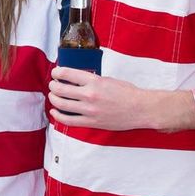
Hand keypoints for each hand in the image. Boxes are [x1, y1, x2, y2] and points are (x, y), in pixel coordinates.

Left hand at [48, 66, 194, 131]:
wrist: (142, 109)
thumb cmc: (127, 93)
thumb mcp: (107, 79)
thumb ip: (90, 79)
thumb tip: (73, 78)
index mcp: (94, 81)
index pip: (66, 73)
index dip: (57, 72)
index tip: (55, 73)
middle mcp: (90, 95)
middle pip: (60, 89)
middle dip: (53, 85)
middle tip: (53, 84)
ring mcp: (90, 110)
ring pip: (61, 104)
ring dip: (53, 98)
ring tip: (54, 96)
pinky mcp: (92, 122)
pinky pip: (69, 120)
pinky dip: (58, 116)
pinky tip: (55, 112)